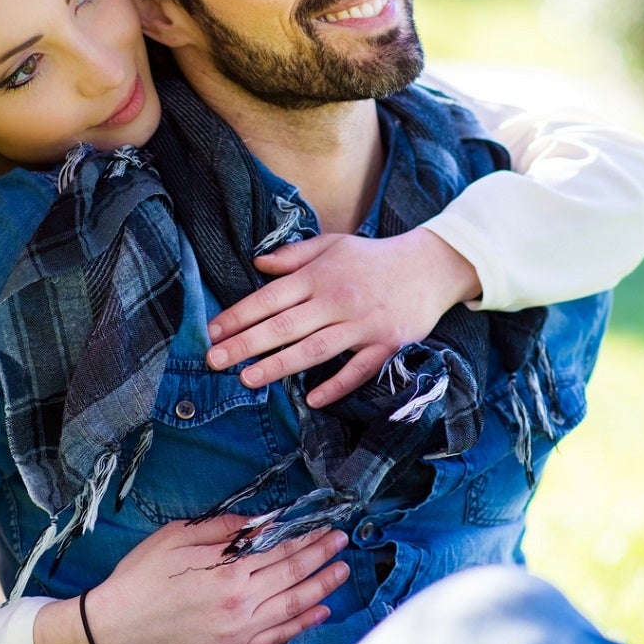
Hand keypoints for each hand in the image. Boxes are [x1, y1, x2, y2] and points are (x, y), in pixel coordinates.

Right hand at [77, 515, 348, 643]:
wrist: (117, 628)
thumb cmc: (142, 577)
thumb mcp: (177, 538)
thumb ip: (222, 530)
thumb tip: (260, 521)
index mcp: (227, 572)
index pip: (280, 551)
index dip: (307, 538)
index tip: (326, 527)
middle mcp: (240, 604)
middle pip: (292, 576)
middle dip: (321, 557)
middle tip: (343, 543)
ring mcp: (239, 633)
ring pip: (293, 607)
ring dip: (322, 588)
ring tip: (342, 573)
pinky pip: (278, 638)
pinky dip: (303, 624)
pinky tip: (320, 611)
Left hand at [205, 230, 480, 406]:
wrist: (431, 265)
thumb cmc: (374, 257)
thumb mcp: (333, 244)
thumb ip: (294, 255)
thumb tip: (257, 264)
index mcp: (320, 275)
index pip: (271, 297)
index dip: (239, 315)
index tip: (212, 332)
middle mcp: (338, 299)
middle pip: (285, 325)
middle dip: (247, 344)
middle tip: (214, 360)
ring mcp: (364, 324)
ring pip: (315, 349)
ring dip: (280, 366)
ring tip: (248, 379)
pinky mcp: (388, 343)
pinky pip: (360, 369)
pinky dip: (337, 385)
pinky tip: (312, 399)